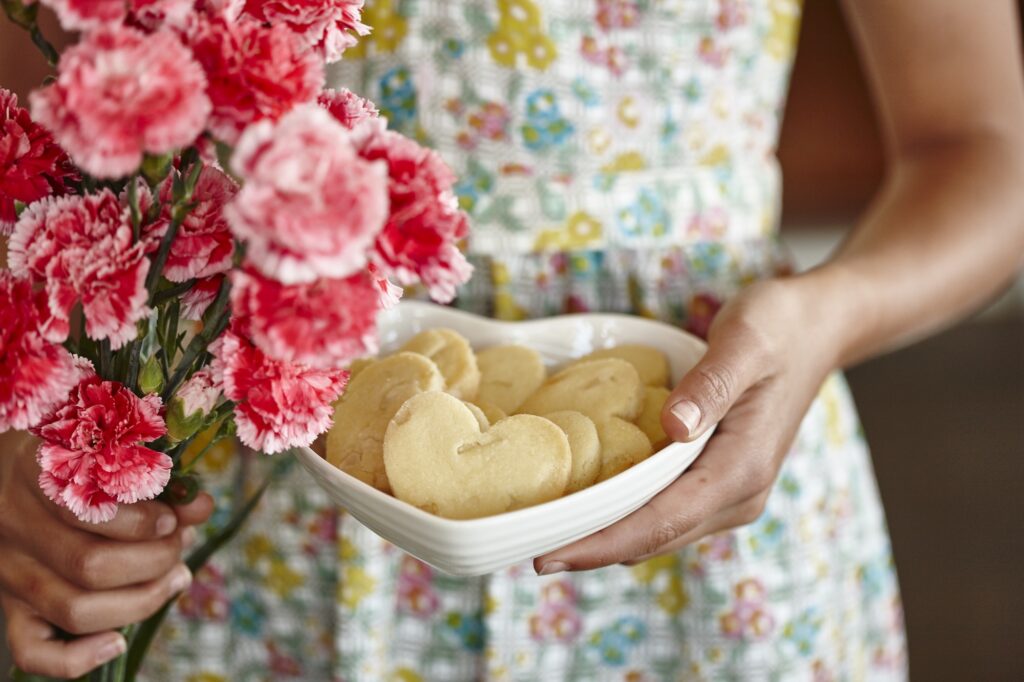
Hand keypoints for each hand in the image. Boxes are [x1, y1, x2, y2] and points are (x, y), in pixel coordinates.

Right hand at [0, 431, 213, 678]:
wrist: (6, 471)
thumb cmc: (70, 453)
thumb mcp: (103, 447)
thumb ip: (153, 473)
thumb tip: (201, 505)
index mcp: (31, 476)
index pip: (85, 511)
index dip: (140, 523)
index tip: (172, 517)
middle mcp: (13, 530)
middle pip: (90, 567)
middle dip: (155, 559)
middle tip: (181, 542)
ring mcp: (9, 575)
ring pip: (75, 609)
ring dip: (142, 599)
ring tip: (176, 574)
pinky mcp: (10, 609)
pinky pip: (32, 651)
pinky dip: (78, 657)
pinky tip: (117, 641)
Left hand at [534, 279, 838, 572]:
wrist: (819, 326)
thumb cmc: (780, 327)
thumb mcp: (746, 342)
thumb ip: (710, 386)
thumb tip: (672, 429)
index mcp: (742, 470)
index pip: (661, 522)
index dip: (601, 542)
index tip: (547, 555)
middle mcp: (738, 494)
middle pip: (653, 537)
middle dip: (590, 547)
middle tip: (524, 547)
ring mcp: (730, 492)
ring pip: (657, 530)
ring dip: (604, 534)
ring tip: (544, 530)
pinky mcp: (718, 480)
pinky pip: (664, 510)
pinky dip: (623, 513)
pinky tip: (586, 499)